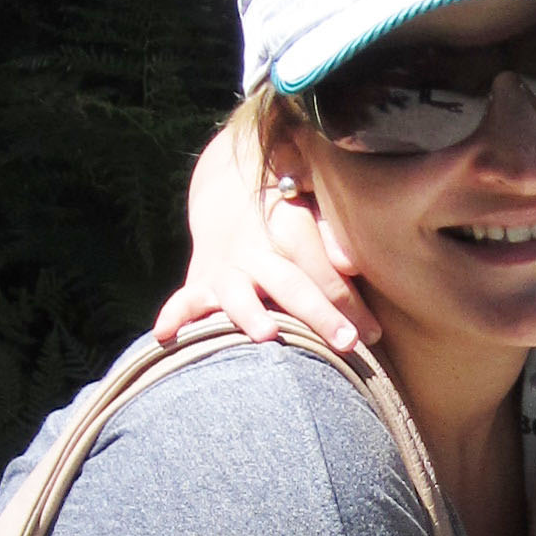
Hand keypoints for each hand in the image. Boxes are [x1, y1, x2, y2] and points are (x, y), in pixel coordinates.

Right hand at [155, 110, 372, 352]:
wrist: (227, 193)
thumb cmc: (288, 213)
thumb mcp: (312, 210)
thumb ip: (332, 235)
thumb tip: (353, 262)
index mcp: (289, 225)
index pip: (321, 266)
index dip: (346, 298)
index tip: (370, 332)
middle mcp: (256, 249)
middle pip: (290, 283)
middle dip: (318, 314)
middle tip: (345, 342)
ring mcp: (225, 268)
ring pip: (239, 294)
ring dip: (249, 313)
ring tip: (264, 334)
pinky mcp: (200, 283)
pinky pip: (183, 301)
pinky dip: (173, 317)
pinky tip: (165, 336)